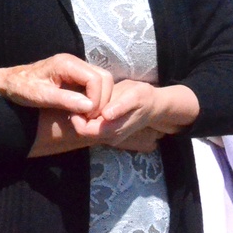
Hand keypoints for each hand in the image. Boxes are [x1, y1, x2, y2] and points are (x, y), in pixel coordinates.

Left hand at [0, 53, 113, 116]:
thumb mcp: (40, 96)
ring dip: (99, 100)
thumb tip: (90, 106)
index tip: (88, 116)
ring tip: (86, 116)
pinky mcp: (75, 76)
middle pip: (104, 78)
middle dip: (102, 100)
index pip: (96, 79)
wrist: (8, 83)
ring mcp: (76, 68)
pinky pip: (94, 85)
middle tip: (89, 118)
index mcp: (66, 63)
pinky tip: (83, 111)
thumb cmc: (20, 88)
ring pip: (102, 81)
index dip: (97, 99)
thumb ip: (65, 100)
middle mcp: (74, 62)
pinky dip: (94, 98)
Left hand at [70, 80, 198, 149]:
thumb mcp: (134, 96)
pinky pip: (92, 126)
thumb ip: (120, 106)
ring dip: (83, 115)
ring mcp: (110, 136)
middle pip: (83, 130)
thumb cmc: (143, 97)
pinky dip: (88, 115)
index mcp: (114, 130)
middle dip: (78, 115)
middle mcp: (110, 137)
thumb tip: (106, 115)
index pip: (84, 130)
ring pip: (86, 129)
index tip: (78, 100)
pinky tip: (92, 103)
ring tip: (85, 98)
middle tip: (79, 97)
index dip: (77, 117)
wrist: (155, 105)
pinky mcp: (109, 131)